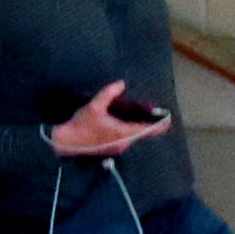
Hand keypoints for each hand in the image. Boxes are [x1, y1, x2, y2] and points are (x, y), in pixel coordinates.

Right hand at [43, 87, 171, 158]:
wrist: (66, 143)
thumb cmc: (81, 125)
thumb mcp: (94, 106)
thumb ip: (109, 94)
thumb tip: (120, 84)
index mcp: (122, 133)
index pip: (146, 130)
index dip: (158, 126)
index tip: (168, 121)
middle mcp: (123, 143)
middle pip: (139, 132)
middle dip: (144, 122)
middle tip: (148, 110)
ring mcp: (116, 148)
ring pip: (130, 135)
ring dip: (134, 125)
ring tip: (134, 113)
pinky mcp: (110, 149)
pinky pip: (123, 138)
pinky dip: (125, 130)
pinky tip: (119, 121)